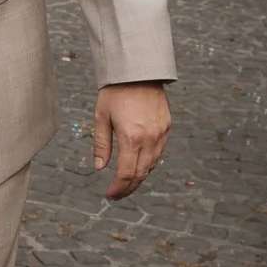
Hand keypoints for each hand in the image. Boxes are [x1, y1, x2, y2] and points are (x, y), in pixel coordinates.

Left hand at [93, 82, 170, 199]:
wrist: (138, 71)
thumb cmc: (115, 92)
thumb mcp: (101, 117)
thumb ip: (102, 145)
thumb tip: (99, 168)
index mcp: (131, 137)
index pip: (126, 173)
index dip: (118, 188)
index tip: (109, 195)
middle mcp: (149, 138)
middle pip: (141, 174)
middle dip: (128, 188)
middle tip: (116, 194)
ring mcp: (161, 133)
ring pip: (152, 165)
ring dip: (139, 177)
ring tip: (125, 182)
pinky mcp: (166, 127)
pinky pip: (159, 152)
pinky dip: (148, 163)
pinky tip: (138, 164)